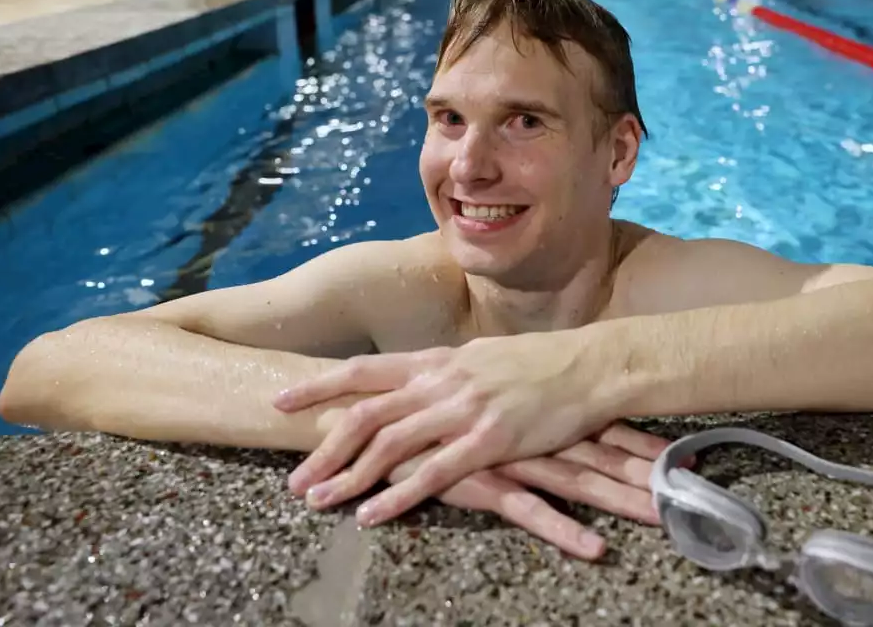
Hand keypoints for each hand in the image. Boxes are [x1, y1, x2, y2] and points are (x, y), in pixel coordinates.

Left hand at [274, 333, 622, 526]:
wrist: (592, 366)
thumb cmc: (542, 362)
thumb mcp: (484, 356)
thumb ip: (447, 372)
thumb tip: (420, 380)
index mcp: (438, 360)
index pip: (364, 370)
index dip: (319, 386)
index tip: (281, 401)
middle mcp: (443, 382)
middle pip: (366, 414)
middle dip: (323, 448)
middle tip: (296, 479)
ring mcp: (464, 410)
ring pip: (390, 445)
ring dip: (348, 476)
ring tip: (319, 501)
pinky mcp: (490, 440)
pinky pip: (433, 473)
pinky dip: (397, 497)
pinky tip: (372, 515)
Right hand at [387, 423, 666, 559]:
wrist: (361, 409)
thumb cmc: (418, 410)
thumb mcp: (469, 406)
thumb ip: (505, 415)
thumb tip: (538, 421)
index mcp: (528, 412)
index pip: (595, 425)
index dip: (637, 438)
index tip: (680, 451)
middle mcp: (526, 429)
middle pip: (598, 451)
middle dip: (645, 470)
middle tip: (692, 486)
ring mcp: (507, 455)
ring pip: (576, 480)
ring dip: (621, 499)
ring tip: (662, 517)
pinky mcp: (480, 481)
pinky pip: (531, 511)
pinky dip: (565, 531)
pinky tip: (595, 549)